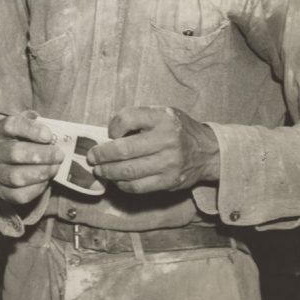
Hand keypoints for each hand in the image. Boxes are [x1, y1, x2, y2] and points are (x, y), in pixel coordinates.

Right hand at [0, 111, 64, 204]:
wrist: (6, 159)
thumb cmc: (22, 140)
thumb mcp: (27, 125)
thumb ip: (39, 125)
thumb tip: (55, 134)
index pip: (11, 126)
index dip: (32, 130)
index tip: (49, 135)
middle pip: (15, 153)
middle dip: (43, 155)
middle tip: (59, 155)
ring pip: (16, 176)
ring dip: (41, 172)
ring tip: (55, 167)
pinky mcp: (1, 191)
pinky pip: (19, 194)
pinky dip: (37, 188)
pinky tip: (46, 180)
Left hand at [88, 106, 219, 193]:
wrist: (208, 151)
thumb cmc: (178, 130)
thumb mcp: (162, 113)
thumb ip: (139, 118)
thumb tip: (108, 135)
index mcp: (163, 118)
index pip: (127, 119)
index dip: (113, 127)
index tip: (109, 133)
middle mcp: (166, 140)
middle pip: (124, 150)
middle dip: (102, 155)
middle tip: (91, 157)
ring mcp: (169, 163)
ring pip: (128, 171)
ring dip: (108, 172)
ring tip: (99, 170)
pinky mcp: (169, 181)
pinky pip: (138, 187)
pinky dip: (122, 184)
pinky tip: (117, 179)